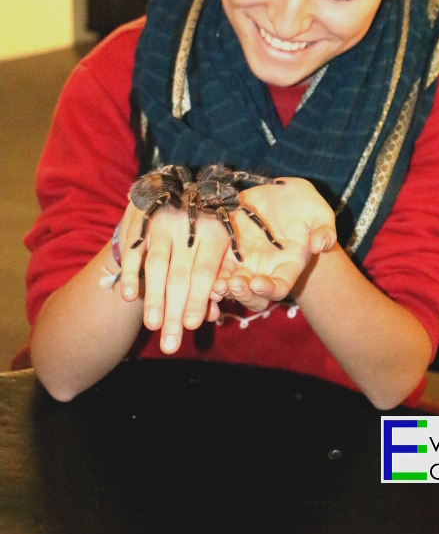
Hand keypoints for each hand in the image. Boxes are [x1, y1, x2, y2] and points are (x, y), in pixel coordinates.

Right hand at [118, 201, 230, 353]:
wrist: (173, 189)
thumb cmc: (198, 230)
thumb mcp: (212, 248)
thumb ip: (212, 281)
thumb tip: (214, 315)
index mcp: (215, 232)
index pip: (205, 272)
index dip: (199, 299)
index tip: (193, 326)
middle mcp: (189, 225)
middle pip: (181, 275)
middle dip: (175, 312)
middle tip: (171, 344)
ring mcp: (163, 220)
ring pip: (157, 265)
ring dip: (154, 297)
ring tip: (152, 325)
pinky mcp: (140, 217)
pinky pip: (134, 250)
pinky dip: (130, 274)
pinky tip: (128, 297)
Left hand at [211, 177, 335, 311]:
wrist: (286, 195)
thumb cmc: (308, 207)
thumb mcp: (321, 214)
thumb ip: (325, 231)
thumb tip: (320, 244)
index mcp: (289, 266)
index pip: (279, 288)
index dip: (268, 290)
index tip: (257, 283)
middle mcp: (265, 269)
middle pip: (251, 293)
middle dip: (240, 293)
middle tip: (230, 285)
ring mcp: (244, 259)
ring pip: (230, 282)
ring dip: (220, 286)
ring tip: (212, 283)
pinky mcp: (227, 244)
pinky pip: (214, 261)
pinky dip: (206, 267)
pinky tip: (198, 264)